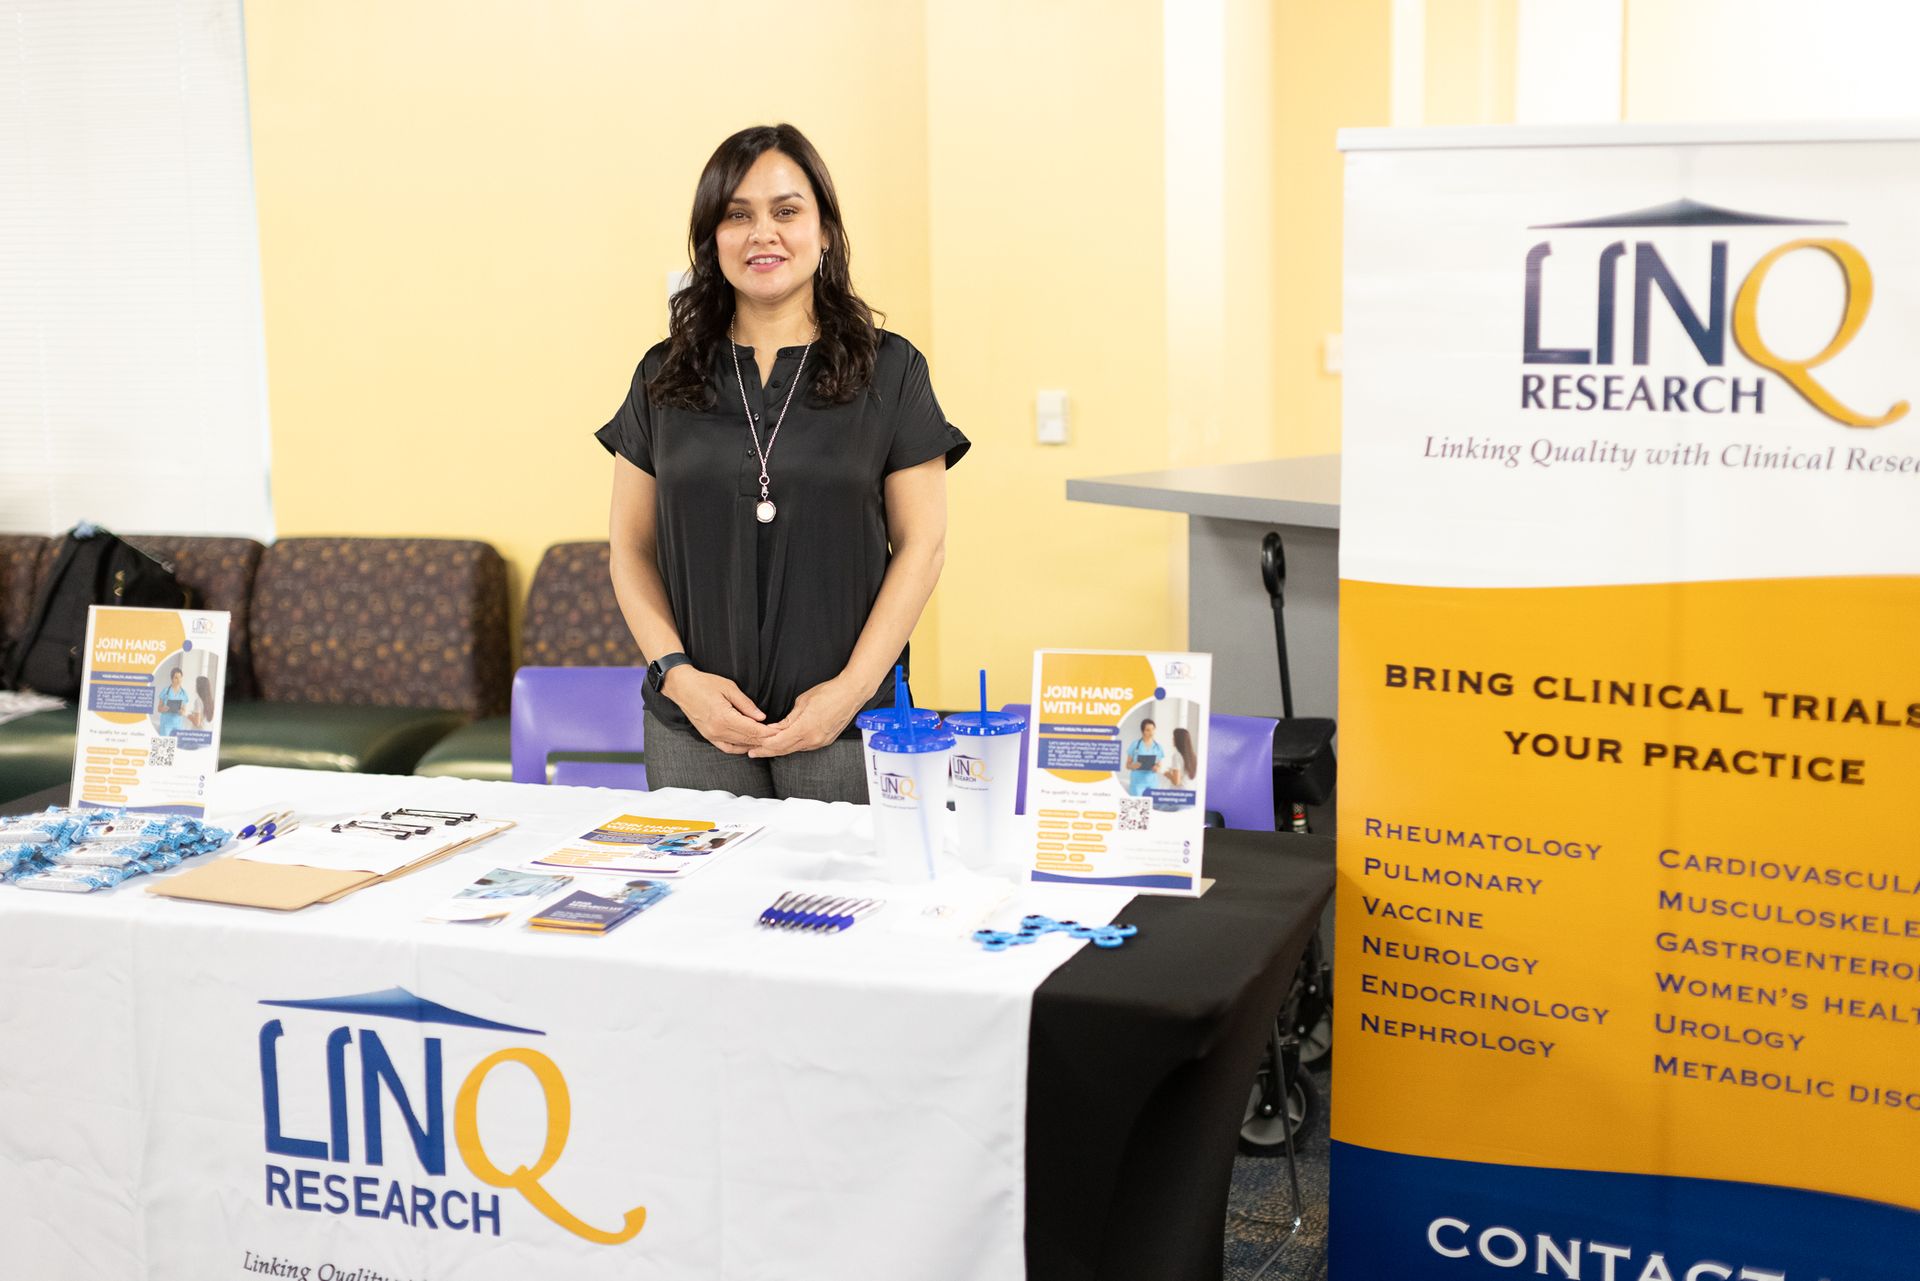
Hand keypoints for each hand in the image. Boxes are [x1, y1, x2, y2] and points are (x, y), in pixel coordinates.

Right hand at [661, 667, 773, 754]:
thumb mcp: (729, 688)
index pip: (752, 730)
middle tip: (778, 737)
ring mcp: (712, 736)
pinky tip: (749, 745)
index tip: (779, 731)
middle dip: (765, 739)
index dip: (768, 732)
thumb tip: (761, 717)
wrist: (682, 687)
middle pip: (747, 740)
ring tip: (767, 741)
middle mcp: (718, 730)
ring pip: (739, 746)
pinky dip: (740, 748)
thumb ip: (746, 705)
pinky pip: (727, 748)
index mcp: (724, 718)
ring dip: (754, 745)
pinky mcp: (708, 737)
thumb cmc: (705, 684)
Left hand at [748, 676, 866, 757]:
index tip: (753, 747)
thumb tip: (775, 729)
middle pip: (784, 750)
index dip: (763, 746)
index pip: (778, 742)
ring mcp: (820, 741)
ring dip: (779, 749)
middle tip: (753, 752)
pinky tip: (785, 743)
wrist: (851, 693)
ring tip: (765, 748)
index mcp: (805, 728)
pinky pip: (805, 746)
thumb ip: (788, 719)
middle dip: (767, 751)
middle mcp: (813, 739)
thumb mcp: (802, 702)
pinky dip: (792, 746)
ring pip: (794, 749)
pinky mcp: (825, 741)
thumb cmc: (829, 693)